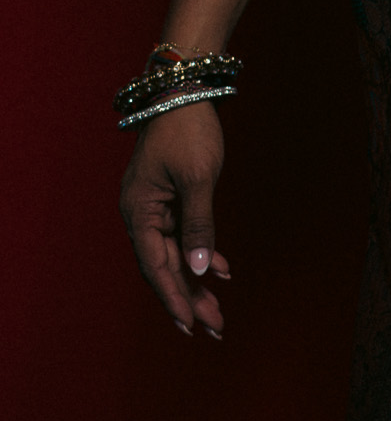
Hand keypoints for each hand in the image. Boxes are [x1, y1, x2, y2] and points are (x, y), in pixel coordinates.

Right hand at [118, 100, 231, 337]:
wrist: (186, 90)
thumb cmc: (190, 131)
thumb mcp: (198, 179)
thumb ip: (199, 225)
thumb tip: (198, 271)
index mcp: (139, 213)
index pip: (156, 267)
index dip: (173, 298)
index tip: (190, 326)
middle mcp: (141, 215)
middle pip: (166, 267)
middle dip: (190, 298)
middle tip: (214, 329)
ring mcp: (155, 208)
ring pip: (176, 254)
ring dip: (197, 281)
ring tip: (219, 311)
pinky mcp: (170, 199)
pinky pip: (184, 235)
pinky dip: (202, 252)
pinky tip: (221, 271)